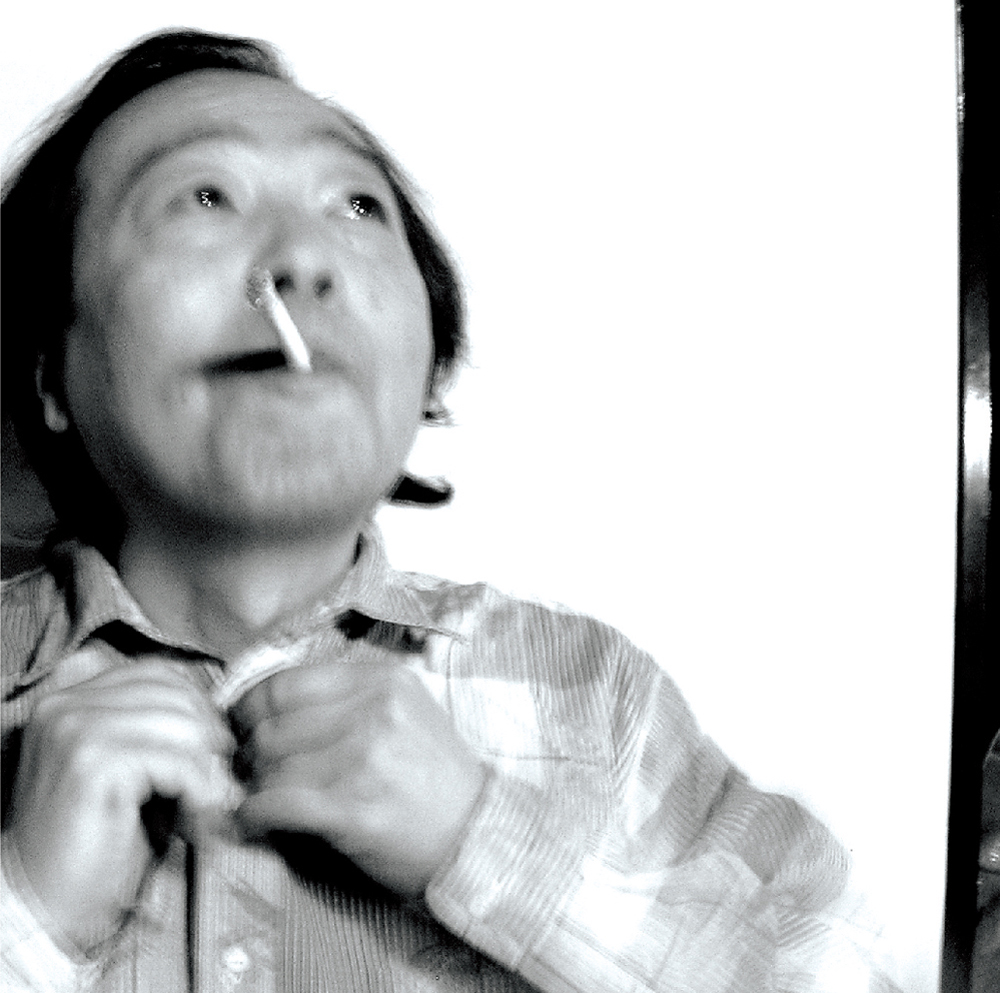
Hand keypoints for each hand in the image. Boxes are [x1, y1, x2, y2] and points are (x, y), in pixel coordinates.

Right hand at [5, 659, 237, 953]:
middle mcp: (66, 705)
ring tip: (202, 801)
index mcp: (70, 697)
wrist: (43, 904)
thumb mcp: (129, 767)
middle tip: (216, 779)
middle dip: (207, 737)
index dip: (196, 707)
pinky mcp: (90, 764)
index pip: (158, 673)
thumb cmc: (94, 838)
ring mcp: (74, 730)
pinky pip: (176, 759)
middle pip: (175, 694)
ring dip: (206, 767)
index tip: (213, 747)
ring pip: (181, 723)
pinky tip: (194, 813)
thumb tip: (219, 717)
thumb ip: (158, 727)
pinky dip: (198, 787)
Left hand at [230, 661, 486, 896]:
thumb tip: (269, 708)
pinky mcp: (353, 809)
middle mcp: (373, 711)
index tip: (240, 727)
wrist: (475, 834)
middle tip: (247, 770)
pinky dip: (254, 815)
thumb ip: (348, 700)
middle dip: (249, 752)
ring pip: (271, 766)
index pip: (285, 683)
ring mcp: (364, 759)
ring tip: (257, 798)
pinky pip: (278, 804)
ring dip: (254, 787)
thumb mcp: (404, 712)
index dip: (249, 707)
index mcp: (381, 680)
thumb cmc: (434, 776)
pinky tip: (252, 821)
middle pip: (271, 725)